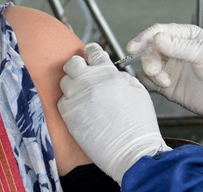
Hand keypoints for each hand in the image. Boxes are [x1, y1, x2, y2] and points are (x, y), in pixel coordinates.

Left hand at [57, 43, 168, 183]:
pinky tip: (80, 111)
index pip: (94, 53)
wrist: (131, 151)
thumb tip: (112, 73)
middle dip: (76, 66)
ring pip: (65, 82)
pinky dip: (69, 104)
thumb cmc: (139, 125)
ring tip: (83, 96)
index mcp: (108, 74)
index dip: (91, 52)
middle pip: (72, 63)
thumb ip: (122, 77)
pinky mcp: (68, 114)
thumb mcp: (139, 92)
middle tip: (81, 73)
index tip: (89, 53)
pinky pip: (62, 102)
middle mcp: (90, 82)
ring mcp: (77, 97)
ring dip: (72, 86)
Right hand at [128, 24, 202, 133]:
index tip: (134, 47)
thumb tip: (156, 38)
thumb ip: (178, 46)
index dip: (144, 38)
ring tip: (165, 81)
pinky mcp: (167, 85)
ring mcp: (170, 68)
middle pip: (149, 49)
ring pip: (147, 65)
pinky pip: (149, 81)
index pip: (158, 32)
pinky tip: (159, 85)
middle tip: (155, 69)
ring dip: (151, 72)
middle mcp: (175, 50)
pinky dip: (148, 82)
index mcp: (185, 36)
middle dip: (148, 59)